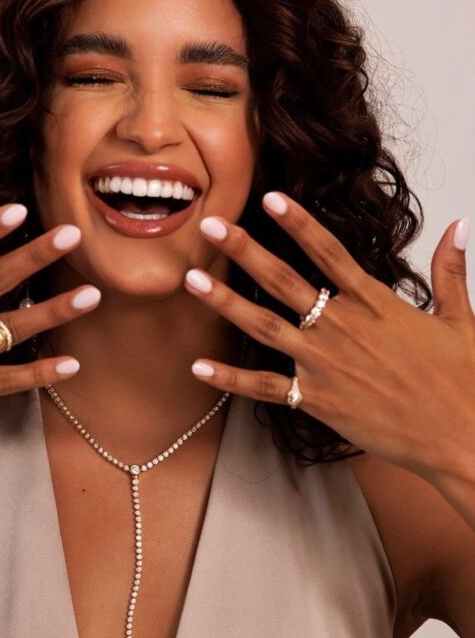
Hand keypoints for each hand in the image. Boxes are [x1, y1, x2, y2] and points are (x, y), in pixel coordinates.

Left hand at [184, 192, 473, 482]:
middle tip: (209, 225)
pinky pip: (265, 387)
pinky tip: (198, 367)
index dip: (298, 223)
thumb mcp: (461, 319)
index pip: (329, 251)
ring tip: (190, 279)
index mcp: (375, 303)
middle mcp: (342, 328)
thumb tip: (459, 225)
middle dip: (243, 250)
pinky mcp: (318, 401)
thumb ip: (451, 270)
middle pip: (283, 280)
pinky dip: (231, 379)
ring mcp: (325, 365)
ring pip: (264, 327)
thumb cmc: (464, 381)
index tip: (269, 198)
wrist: (464, 440)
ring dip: (225, 302)